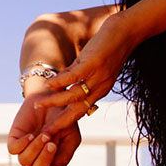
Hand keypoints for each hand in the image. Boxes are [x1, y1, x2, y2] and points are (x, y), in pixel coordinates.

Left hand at [8, 101, 82, 165]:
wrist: (54, 98)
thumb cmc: (65, 120)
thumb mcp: (71, 138)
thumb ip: (64, 154)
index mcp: (54, 164)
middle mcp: (38, 161)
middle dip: (44, 160)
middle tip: (52, 143)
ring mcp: (25, 151)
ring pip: (25, 161)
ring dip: (36, 148)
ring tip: (46, 134)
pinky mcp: (15, 140)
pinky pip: (14, 150)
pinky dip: (23, 144)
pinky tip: (31, 135)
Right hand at [28, 15, 136, 133]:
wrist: (126, 31)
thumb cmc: (108, 47)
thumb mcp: (91, 66)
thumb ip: (75, 77)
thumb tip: (56, 86)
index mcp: (99, 90)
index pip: (80, 112)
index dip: (64, 124)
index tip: (51, 134)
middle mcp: (100, 88)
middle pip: (77, 111)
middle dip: (59, 124)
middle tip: (44, 134)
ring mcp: (97, 77)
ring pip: (73, 96)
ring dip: (55, 102)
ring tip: (39, 105)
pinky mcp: (94, 63)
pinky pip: (74, 77)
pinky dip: (60, 82)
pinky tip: (49, 85)